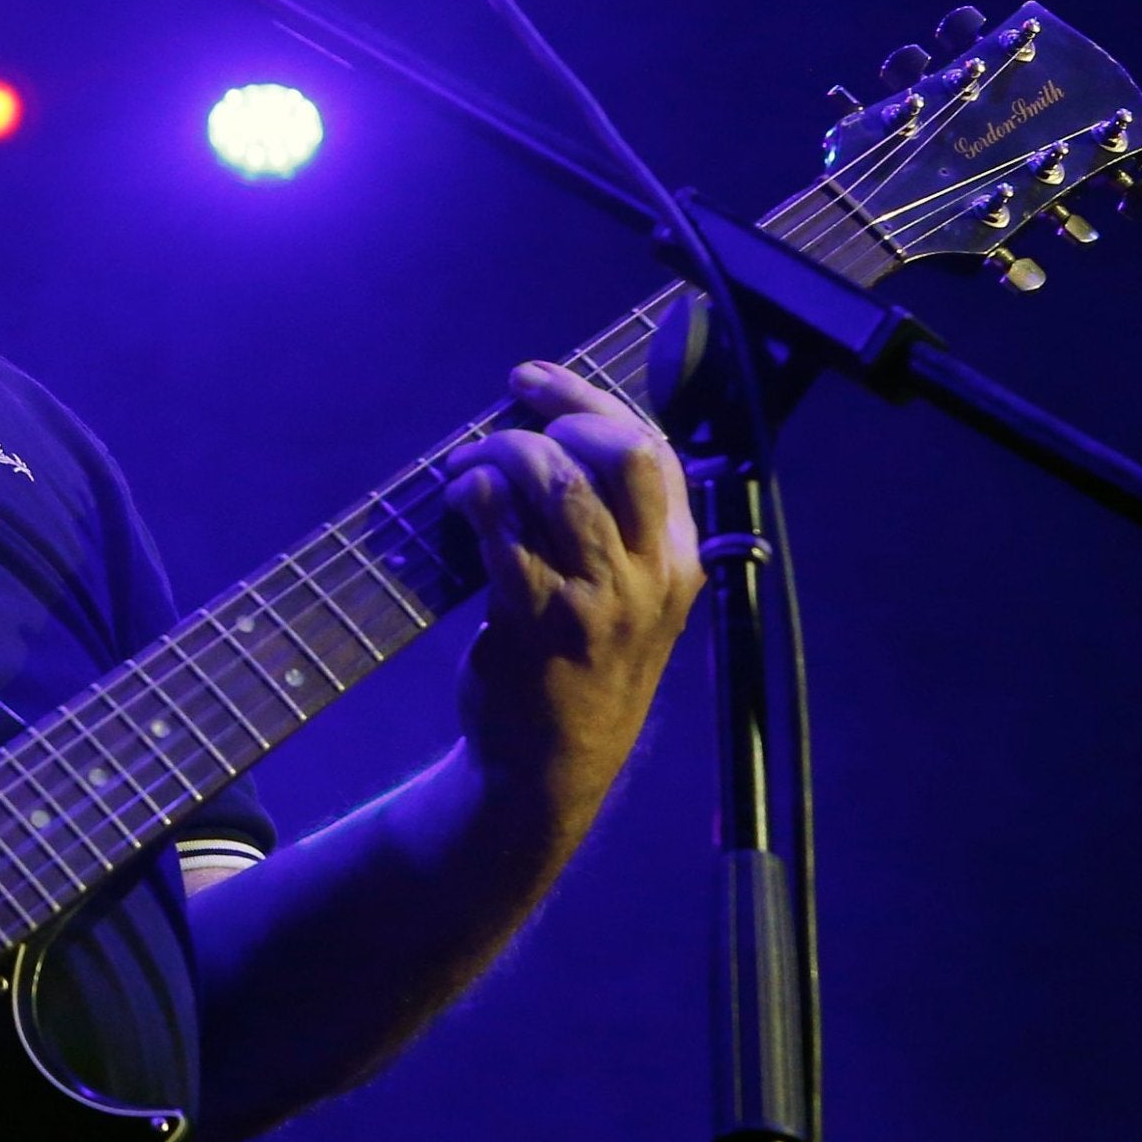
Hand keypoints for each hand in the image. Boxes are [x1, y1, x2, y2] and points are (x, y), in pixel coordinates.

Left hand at [441, 360, 702, 827]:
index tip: (529, 379)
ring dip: (501, 456)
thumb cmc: (584, 660)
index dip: (585, 400)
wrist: (553, 762)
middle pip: (617, 454)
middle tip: (501, 430)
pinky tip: (462, 498)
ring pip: (558, 485)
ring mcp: (596, 600)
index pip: (651, 448)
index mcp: (679, 555)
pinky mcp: (538, 622)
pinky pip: (506, 537)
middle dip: (552, 422)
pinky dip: (478, 500)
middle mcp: (649, 574)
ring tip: (467, 469)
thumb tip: (552, 430)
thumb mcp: (631, 592)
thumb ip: (615, 521)